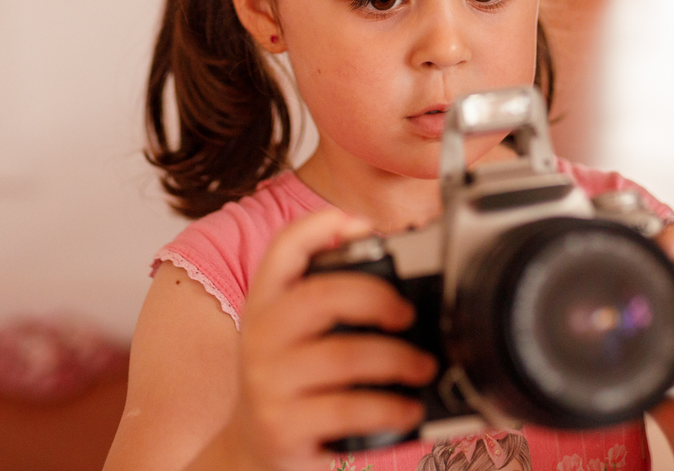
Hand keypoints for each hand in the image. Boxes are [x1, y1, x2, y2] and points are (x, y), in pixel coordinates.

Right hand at [223, 209, 437, 470]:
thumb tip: (399, 286)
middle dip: (378, 298)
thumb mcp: (296, 337)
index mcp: (265, 304)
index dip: (321, 227)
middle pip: (322, 296)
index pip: (284, 250)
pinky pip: (349, 408)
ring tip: (422, 368)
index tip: (363, 225)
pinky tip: (407, 409)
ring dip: (398, 360)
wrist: (252, 451)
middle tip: (407, 315)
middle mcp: (260, 337)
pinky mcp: (283, 427)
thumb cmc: (291, 385)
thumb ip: (331, 306)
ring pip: (345, 355)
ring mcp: (268, 384)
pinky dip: (390, 407)